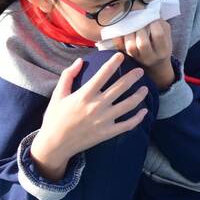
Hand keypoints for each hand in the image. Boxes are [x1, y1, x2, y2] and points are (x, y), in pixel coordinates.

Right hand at [28, 53, 150, 180]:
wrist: (55, 144)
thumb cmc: (55, 118)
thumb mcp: (58, 94)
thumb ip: (68, 75)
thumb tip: (80, 60)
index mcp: (84, 94)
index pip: (103, 74)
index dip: (113, 63)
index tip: (121, 56)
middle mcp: (96, 106)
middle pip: (121, 87)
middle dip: (133, 76)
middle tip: (140, 71)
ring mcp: (104, 120)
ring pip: (128, 105)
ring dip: (139, 95)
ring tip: (145, 89)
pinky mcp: (107, 133)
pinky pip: (128, 125)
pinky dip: (138, 118)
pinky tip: (144, 112)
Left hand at [114, 17, 173, 87]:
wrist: (155, 63)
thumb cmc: (161, 45)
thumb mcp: (167, 36)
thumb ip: (161, 24)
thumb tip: (150, 13)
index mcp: (163, 50)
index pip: (159, 35)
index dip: (155, 24)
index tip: (153, 20)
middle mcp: (150, 57)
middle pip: (143, 43)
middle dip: (141, 28)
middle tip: (141, 22)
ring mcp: (137, 58)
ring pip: (131, 46)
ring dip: (130, 32)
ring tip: (133, 26)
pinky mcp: (126, 56)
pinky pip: (119, 46)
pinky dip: (119, 37)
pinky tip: (123, 30)